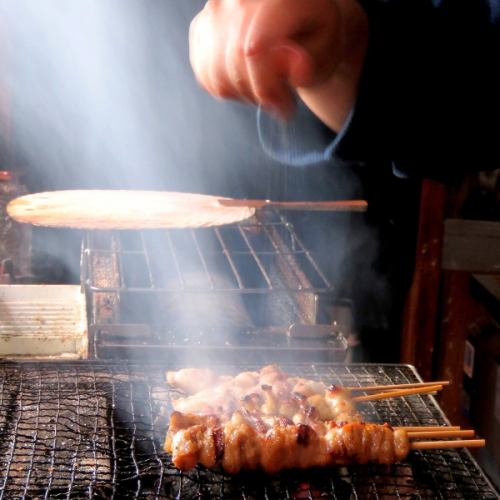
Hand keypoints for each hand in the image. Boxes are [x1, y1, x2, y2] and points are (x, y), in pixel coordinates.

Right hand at [189, 0, 344, 118]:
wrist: (297, 20)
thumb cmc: (314, 33)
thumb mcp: (326, 47)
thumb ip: (308, 61)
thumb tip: (288, 67)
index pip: (252, 50)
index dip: (266, 87)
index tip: (284, 105)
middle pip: (234, 62)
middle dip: (258, 94)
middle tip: (279, 101)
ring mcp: (215, 11)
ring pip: (216, 74)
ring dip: (243, 94)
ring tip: (266, 89)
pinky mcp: (201, 29)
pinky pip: (205, 75)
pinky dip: (226, 89)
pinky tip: (248, 82)